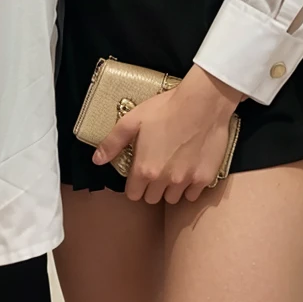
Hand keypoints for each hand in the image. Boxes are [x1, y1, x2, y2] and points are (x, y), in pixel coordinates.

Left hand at [94, 65, 243, 205]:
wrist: (202, 103)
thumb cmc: (166, 109)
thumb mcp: (132, 120)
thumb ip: (113, 143)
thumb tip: (97, 160)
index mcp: (145, 169)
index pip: (133, 195)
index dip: (134, 184)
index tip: (139, 172)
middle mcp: (165, 180)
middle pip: (152, 198)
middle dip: (151, 187)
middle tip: (156, 167)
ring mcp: (187, 181)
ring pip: (173, 198)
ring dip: (170, 188)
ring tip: (172, 168)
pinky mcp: (205, 178)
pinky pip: (193, 194)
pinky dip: (190, 186)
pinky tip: (189, 168)